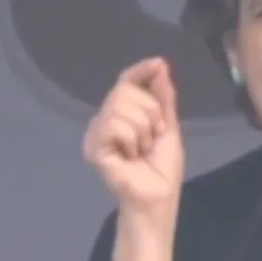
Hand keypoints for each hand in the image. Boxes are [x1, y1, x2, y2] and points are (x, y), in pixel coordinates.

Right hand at [83, 56, 183, 209]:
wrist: (158, 197)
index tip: (158, 63)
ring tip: (143, 149)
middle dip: (150, 110)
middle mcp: (105, 120)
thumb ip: (163, 98)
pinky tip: (131, 155)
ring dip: (144, 128)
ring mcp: (97, 134)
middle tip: (154, 135)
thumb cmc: (162, 168)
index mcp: (122, 115)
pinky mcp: (93, 147)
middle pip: (124, 90)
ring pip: (120, 106)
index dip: (140, 70)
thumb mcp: (168, 126)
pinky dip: (132, 138)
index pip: (125, 82)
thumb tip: (160, 66)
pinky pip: (114, 125)